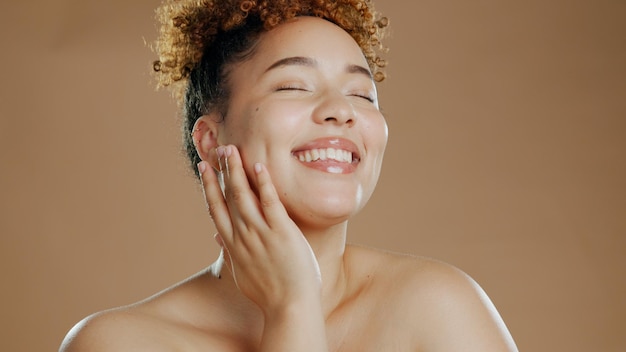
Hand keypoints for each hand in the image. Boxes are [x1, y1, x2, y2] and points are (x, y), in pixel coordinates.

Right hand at [198, 145, 321, 313]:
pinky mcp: (281, 232)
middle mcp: (242, 235)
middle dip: (221, 170)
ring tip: (232, 150)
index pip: (216, 208)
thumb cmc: (269, 293)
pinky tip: (259, 166)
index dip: (209, 186)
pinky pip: (270, 202)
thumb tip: (218, 239)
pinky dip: (263, 183)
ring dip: (236, 170)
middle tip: (218, 148)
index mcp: (232, 244)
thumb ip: (230, 254)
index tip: (204, 168)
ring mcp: (260, 232)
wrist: (289, 306)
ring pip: (243, 195)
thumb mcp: (242, 273)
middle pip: (226, 196)